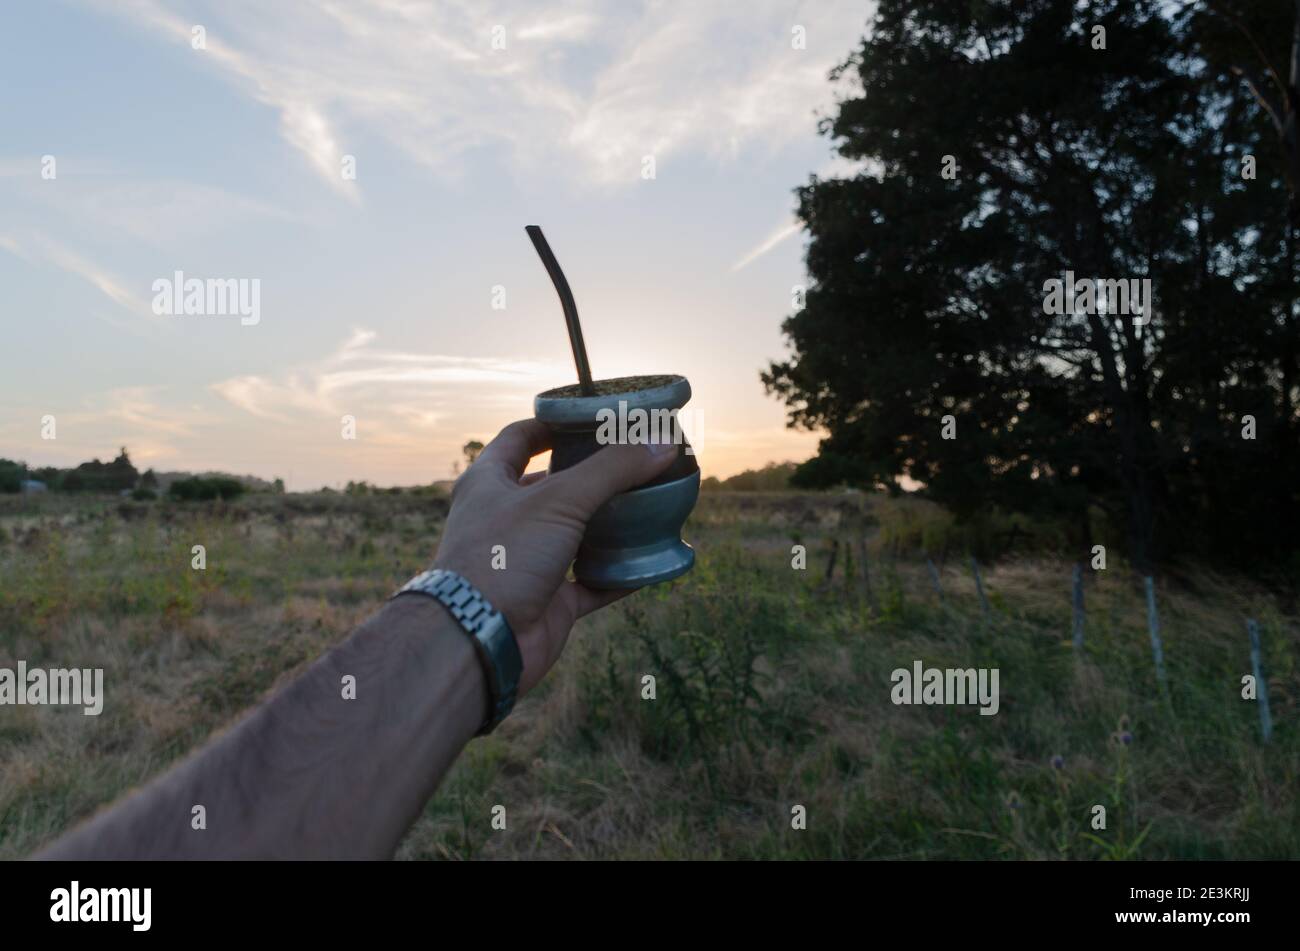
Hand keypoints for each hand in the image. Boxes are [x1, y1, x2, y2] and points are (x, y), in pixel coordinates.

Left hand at [432, 418, 677, 694]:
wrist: (478, 641)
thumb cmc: (502, 557)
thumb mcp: (559, 499)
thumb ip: (612, 470)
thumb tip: (662, 446)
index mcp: (490, 483)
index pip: (521, 438)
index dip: (555, 424)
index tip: (594, 417)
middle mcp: (506, 519)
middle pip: (555, 486)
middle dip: (594, 475)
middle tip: (636, 461)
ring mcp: (528, 562)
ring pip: (577, 535)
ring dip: (612, 523)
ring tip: (652, 503)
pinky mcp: (550, 601)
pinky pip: (594, 581)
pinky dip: (623, 572)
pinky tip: (654, 560)